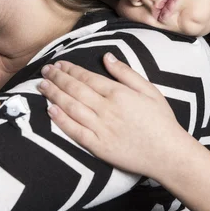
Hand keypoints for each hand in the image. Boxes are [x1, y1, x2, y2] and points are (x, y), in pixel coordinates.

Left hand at [38, 53, 187, 178]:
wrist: (168, 154)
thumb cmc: (161, 121)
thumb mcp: (149, 90)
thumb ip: (126, 73)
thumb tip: (107, 56)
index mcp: (118, 93)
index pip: (87, 77)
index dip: (70, 69)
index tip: (58, 63)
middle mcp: (106, 109)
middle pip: (75, 89)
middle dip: (57, 78)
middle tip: (45, 70)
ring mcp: (101, 128)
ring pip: (71, 107)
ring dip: (54, 95)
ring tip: (42, 86)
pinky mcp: (98, 146)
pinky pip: (74, 131)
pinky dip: (61, 120)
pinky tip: (50, 110)